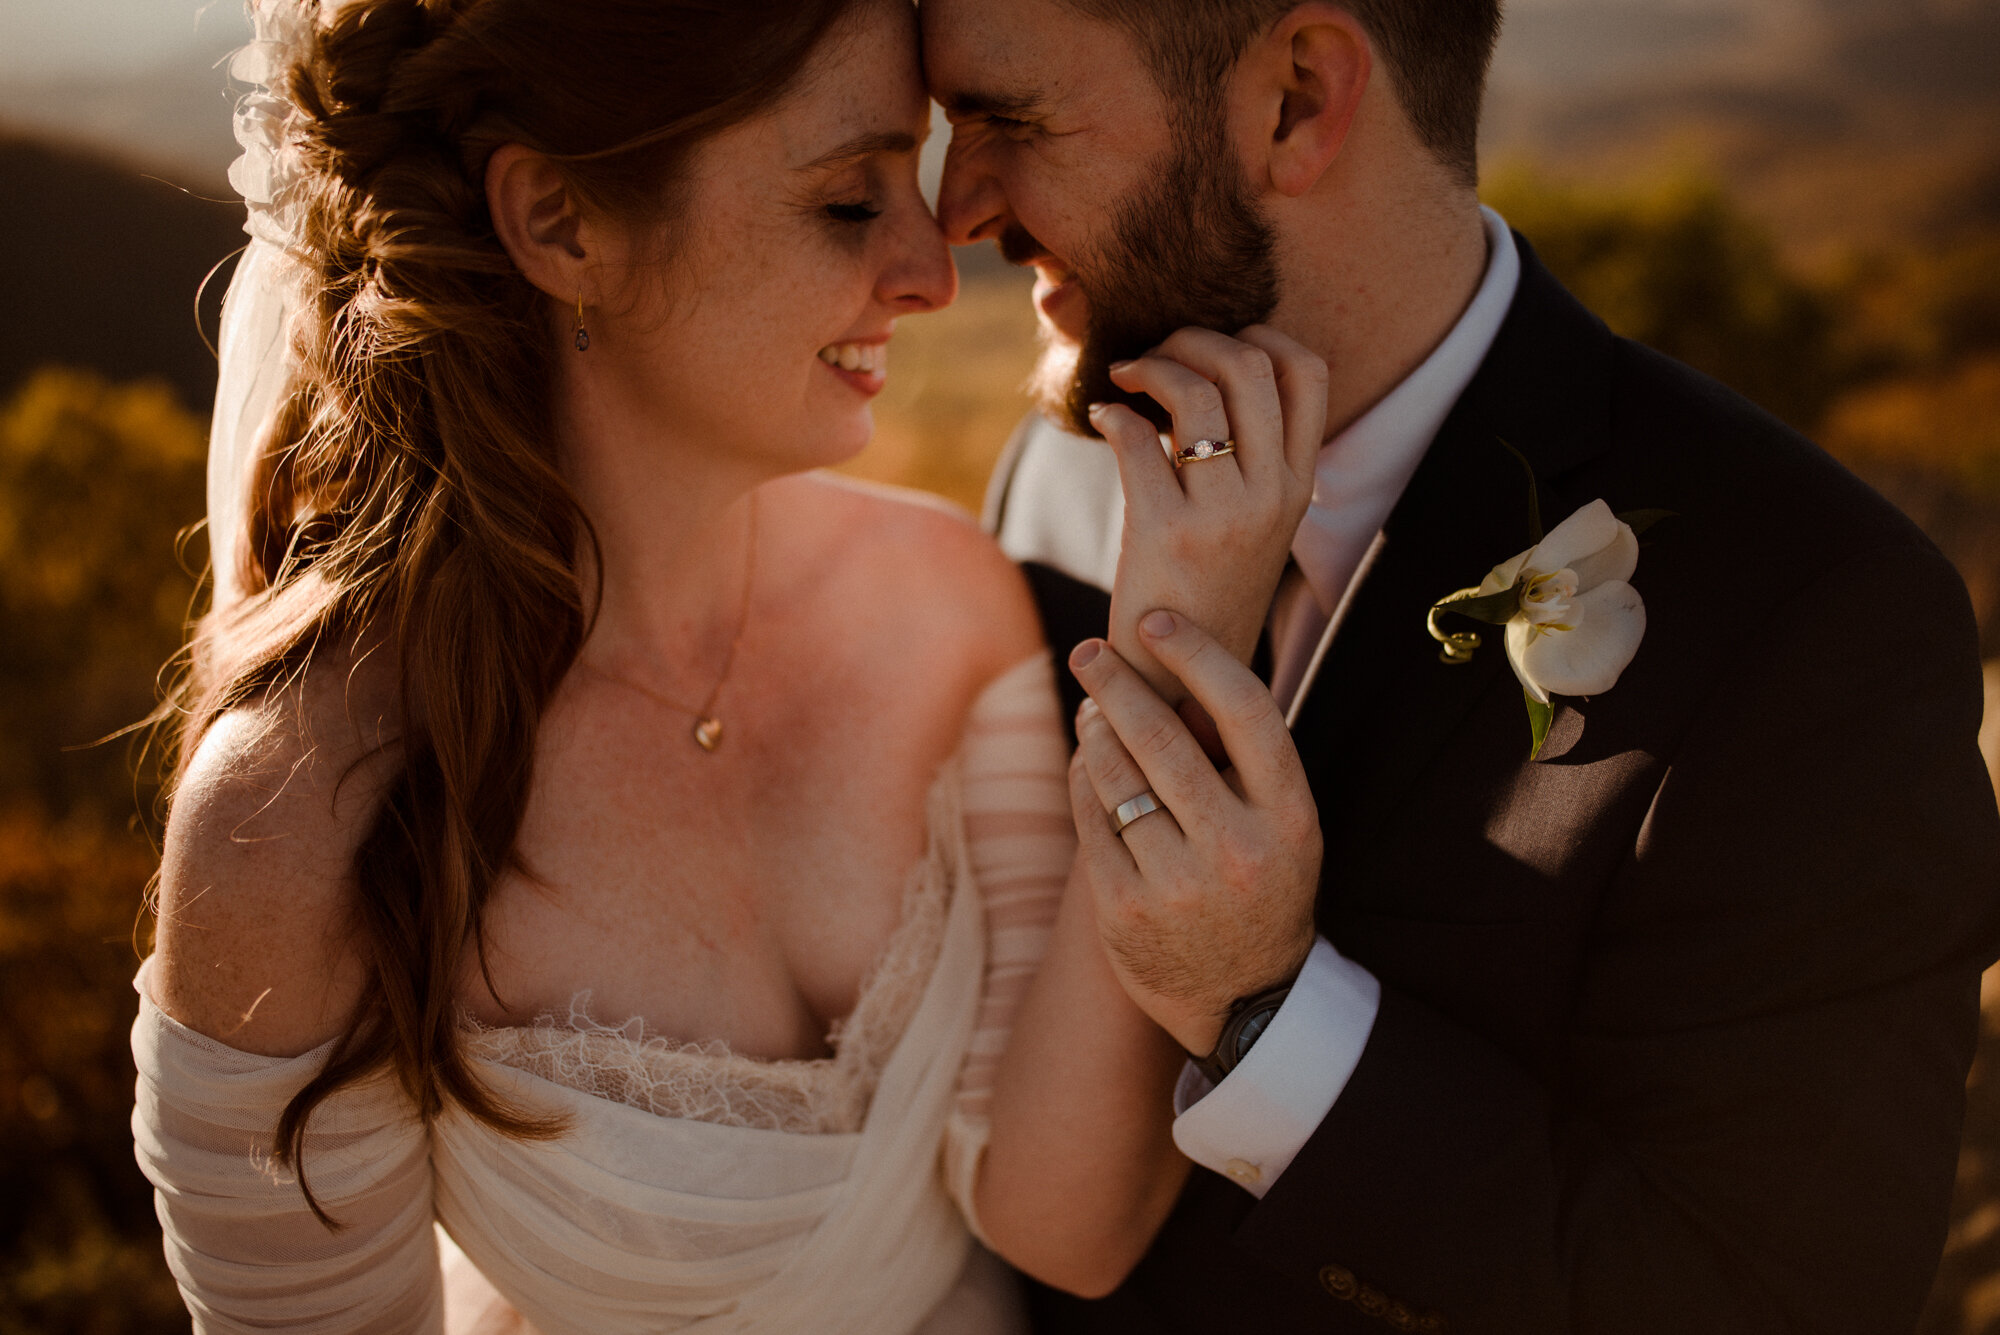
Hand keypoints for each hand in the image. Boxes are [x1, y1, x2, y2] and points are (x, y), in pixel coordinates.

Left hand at [1067, 610, 1322, 1056]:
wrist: (1244, 1003)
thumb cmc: (1261, 886)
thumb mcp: (1281, 826)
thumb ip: (1241, 759)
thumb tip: (1173, 668)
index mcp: (1290, 817)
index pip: (1243, 710)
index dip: (1196, 654)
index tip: (1155, 621)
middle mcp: (1238, 849)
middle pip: (1163, 737)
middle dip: (1118, 682)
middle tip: (1090, 651)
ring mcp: (1177, 885)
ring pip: (1116, 775)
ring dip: (1095, 730)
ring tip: (1093, 711)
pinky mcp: (1124, 911)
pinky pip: (1089, 819)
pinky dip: (1084, 780)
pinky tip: (1088, 764)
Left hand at [1092, 326, 1325, 708]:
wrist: (1181, 682)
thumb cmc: (1205, 591)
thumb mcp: (1253, 523)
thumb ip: (1249, 458)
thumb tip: (1203, 375)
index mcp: (1299, 485)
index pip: (1307, 372)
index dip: (1259, 335)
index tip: (1212, 346)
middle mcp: (1273, 495)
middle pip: (1249, 366)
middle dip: (1192, 339)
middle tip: (1154, 354)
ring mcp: (1224, 516)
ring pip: (1196, 394)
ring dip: (1150, 367)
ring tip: (1123, 378)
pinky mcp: (1166, 535)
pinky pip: (1137, 442)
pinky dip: (1112, 415)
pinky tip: (1103, 420)